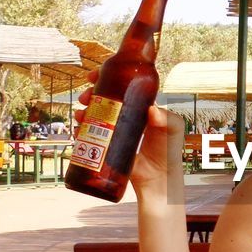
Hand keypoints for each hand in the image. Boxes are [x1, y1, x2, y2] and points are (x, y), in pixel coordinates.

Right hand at [72, 69, 182, 191]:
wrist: (158, 176)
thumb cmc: (169, 150)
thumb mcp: (173, 129)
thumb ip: (167, 119)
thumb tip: (152, 111)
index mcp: (140, 105)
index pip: (122, 86)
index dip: (107, 77)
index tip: (95, 74)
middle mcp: (125, 114)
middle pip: (104, 98)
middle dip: (91, 93)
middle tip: (86, 96)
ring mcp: (115, 129)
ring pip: (94, 114)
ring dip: (83, 110)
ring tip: (81, 114)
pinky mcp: (107, 145)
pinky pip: (90, 134)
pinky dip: (81, 129)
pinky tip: (78, 129)